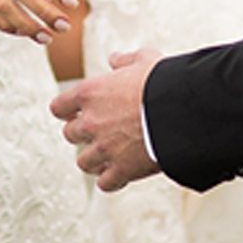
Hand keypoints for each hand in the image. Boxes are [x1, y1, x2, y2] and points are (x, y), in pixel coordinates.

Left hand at [52, 49, 160, 192]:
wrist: (183, 110)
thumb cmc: (164, 81)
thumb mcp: (145, 60)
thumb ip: (125, 60)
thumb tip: (114, 59)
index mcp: (90, 93)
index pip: (58, 107)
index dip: (67, 110)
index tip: (78, 112)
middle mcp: (91, 122)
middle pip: (70, 135)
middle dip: (83, 134)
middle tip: (101, 132)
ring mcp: (104, 149)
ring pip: (84, 162)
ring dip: (94, 160)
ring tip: (110, 156)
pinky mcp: (121, 170)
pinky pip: (105, 183)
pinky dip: (112, 180)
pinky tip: (123, 173)